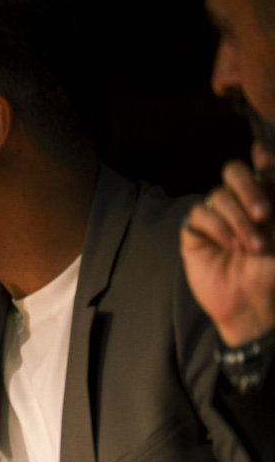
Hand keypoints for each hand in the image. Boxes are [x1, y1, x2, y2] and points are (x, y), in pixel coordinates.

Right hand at [182, 160, 274, 347]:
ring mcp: (216, 218)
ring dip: (238, 220)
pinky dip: (217, 227)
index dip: (260, 157)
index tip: (265, 159)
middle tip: (265, 214)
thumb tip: (268, 170)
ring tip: (252, 247)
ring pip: (219, 195)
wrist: (253, 304)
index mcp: (265, 200)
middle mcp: (240, 205)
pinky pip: (200, 214)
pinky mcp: (195, 233)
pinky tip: (229, 246)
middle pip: (235, 172)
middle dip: (249, 189)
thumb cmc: (273, 273)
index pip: (260, 168)